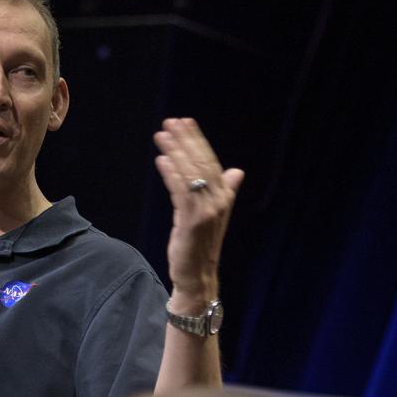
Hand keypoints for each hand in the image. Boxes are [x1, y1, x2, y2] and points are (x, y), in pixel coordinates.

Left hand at [152, 118, 244, 306]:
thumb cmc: (200, 244)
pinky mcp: (193, 220)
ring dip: (175, 152)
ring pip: (190, 173)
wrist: (198, 274)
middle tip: (171, 122)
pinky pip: (181, 191)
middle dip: (185, 140)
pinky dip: (171, 174)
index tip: (185, 122)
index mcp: (224, 195)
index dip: (197, 140)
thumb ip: (224, 190)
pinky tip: (161, 160)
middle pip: (201, 162)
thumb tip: (236, 170)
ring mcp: (207, 210)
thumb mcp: (212, 214)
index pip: (210, 161)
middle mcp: (219, 200)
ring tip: (161, 135)